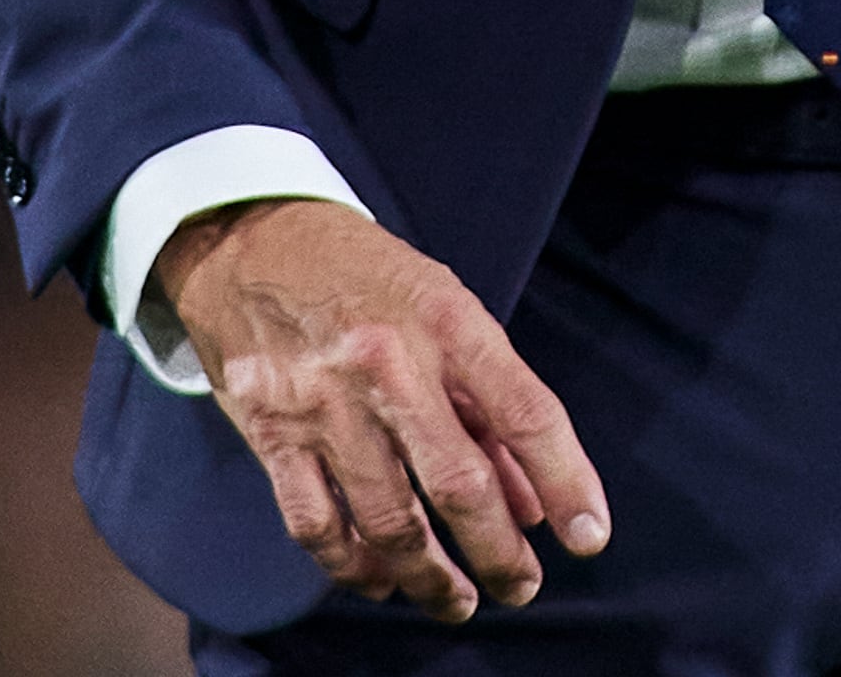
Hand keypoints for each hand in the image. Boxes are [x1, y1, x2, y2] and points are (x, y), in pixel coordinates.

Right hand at [155, 197, 608, 622]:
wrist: (250, 238)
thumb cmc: (367, 278)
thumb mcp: (444, 309)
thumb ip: (487, 403)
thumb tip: (531, 501)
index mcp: (449, 320)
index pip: (525, 412)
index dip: (566, 480)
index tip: (590, 537)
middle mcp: (389, 363)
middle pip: (457, 482)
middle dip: (500, 551)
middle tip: (523, 587)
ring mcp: (324, 403)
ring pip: (388, 519)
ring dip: (430, 577)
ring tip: (459, 601)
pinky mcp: (269, 433)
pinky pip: (316, 524)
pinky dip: (353, 567)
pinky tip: (381, 583)